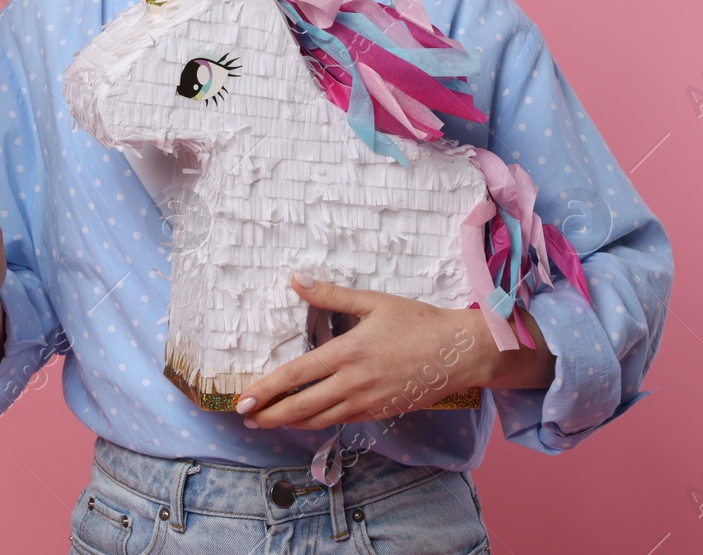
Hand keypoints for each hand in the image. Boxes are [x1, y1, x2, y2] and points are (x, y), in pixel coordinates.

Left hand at [233, 274, 495, 429]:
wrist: (459, 353)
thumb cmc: (416, 322)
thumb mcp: (372, 301)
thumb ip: (330, 295)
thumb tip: (294, 279)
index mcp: (347, 353)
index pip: (296, 375)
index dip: (267, 390)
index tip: (244, 399)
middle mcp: (353, 383)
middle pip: (302, 407)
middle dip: (270, 415)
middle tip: (246, 417)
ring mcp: (367, 401)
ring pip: (320, 419)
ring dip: (290, 422)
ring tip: (267, 422)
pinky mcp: (380, 412)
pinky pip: (342, 421)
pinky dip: (318, 422)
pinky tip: (305, 419)